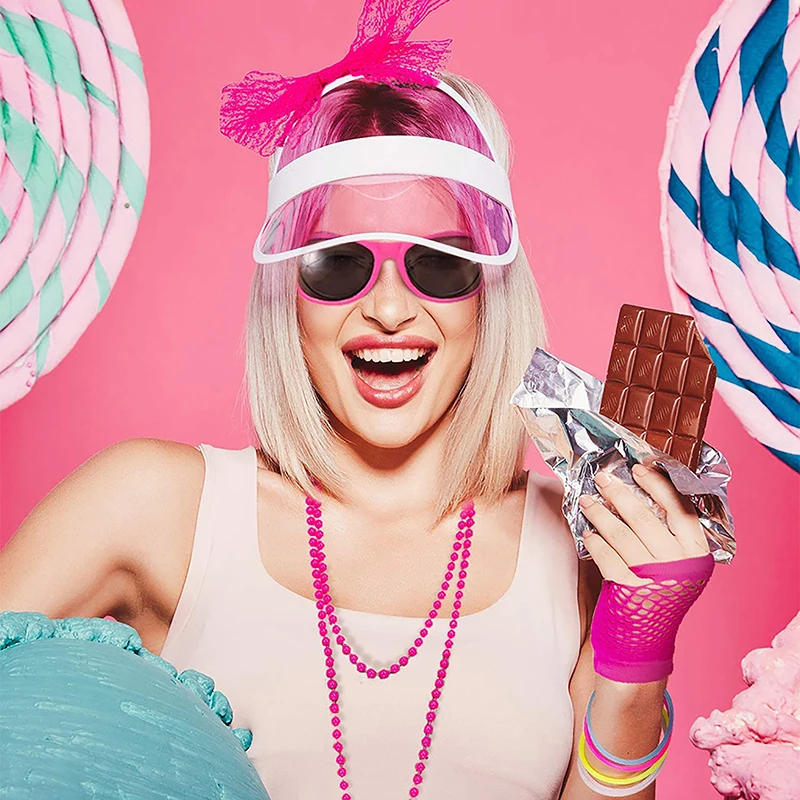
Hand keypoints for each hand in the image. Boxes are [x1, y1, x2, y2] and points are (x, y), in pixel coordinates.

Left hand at [579, 463, 709, 586]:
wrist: (647, 637)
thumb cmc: (660, 591)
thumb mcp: (677, 563)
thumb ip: (668, 535)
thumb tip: (639, 492)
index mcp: (697, 552)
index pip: (681, 509)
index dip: (659, 485)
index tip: (638, 468)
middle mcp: (679, 564)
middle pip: (645, 519)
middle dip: (619, 494)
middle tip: (603, 479)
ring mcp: (655, 578)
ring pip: (622, 535)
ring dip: (600, 514)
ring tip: (587, 501)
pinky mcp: (630, 590)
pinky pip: (607, 557)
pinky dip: (595, 543)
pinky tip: (587, 533)